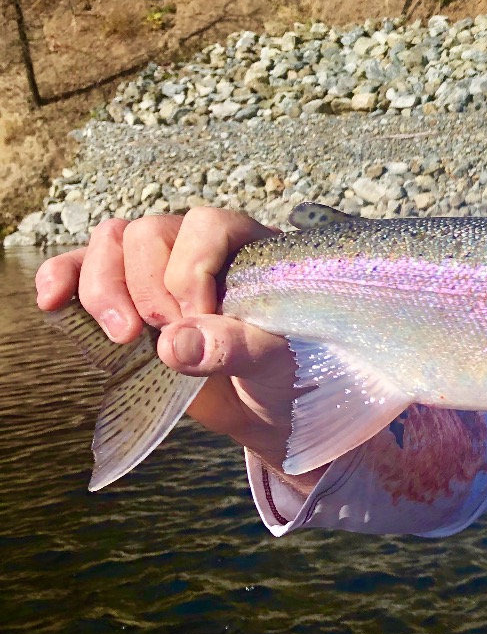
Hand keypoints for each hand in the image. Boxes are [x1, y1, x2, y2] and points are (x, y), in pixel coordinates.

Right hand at [34, 208, 321, 486]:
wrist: (270, 406)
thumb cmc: (287, 372)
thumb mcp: (278, 360)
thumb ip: (235, 347)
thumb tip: (173, 343)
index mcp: (248, 245)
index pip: (206, 226)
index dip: (192, 271)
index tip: (201, 318)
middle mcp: (197, 247)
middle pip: (148, 232)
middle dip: (147, 288)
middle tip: (166, 334)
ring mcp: (156, 271)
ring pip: (110, 245)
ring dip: (104, 289)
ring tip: (124, 338)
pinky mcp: (124, 300)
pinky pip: (79, 270)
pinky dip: (61, 280)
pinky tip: (52, 303)